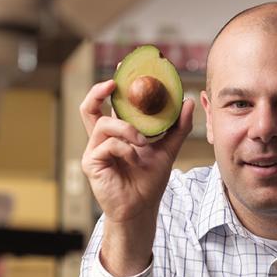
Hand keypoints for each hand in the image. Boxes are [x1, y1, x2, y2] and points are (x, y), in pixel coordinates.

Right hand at [80, 79, 193, 276]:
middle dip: (99, 91)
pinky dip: (126, 150)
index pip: (109, 103)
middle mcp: (101, 139)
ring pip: (104, 124)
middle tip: (114, 83)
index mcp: (116, 133)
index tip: (122, 68)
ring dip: (127, 130)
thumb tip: (188, 101)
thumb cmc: (149, 181)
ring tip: (143, 142)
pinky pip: (108, 145)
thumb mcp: (168, 149)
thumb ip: (177, 127)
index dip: (111, 85)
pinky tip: (136, 160)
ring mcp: (94, 150)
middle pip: (89, 107)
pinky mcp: (92, 163)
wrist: (142, 208)